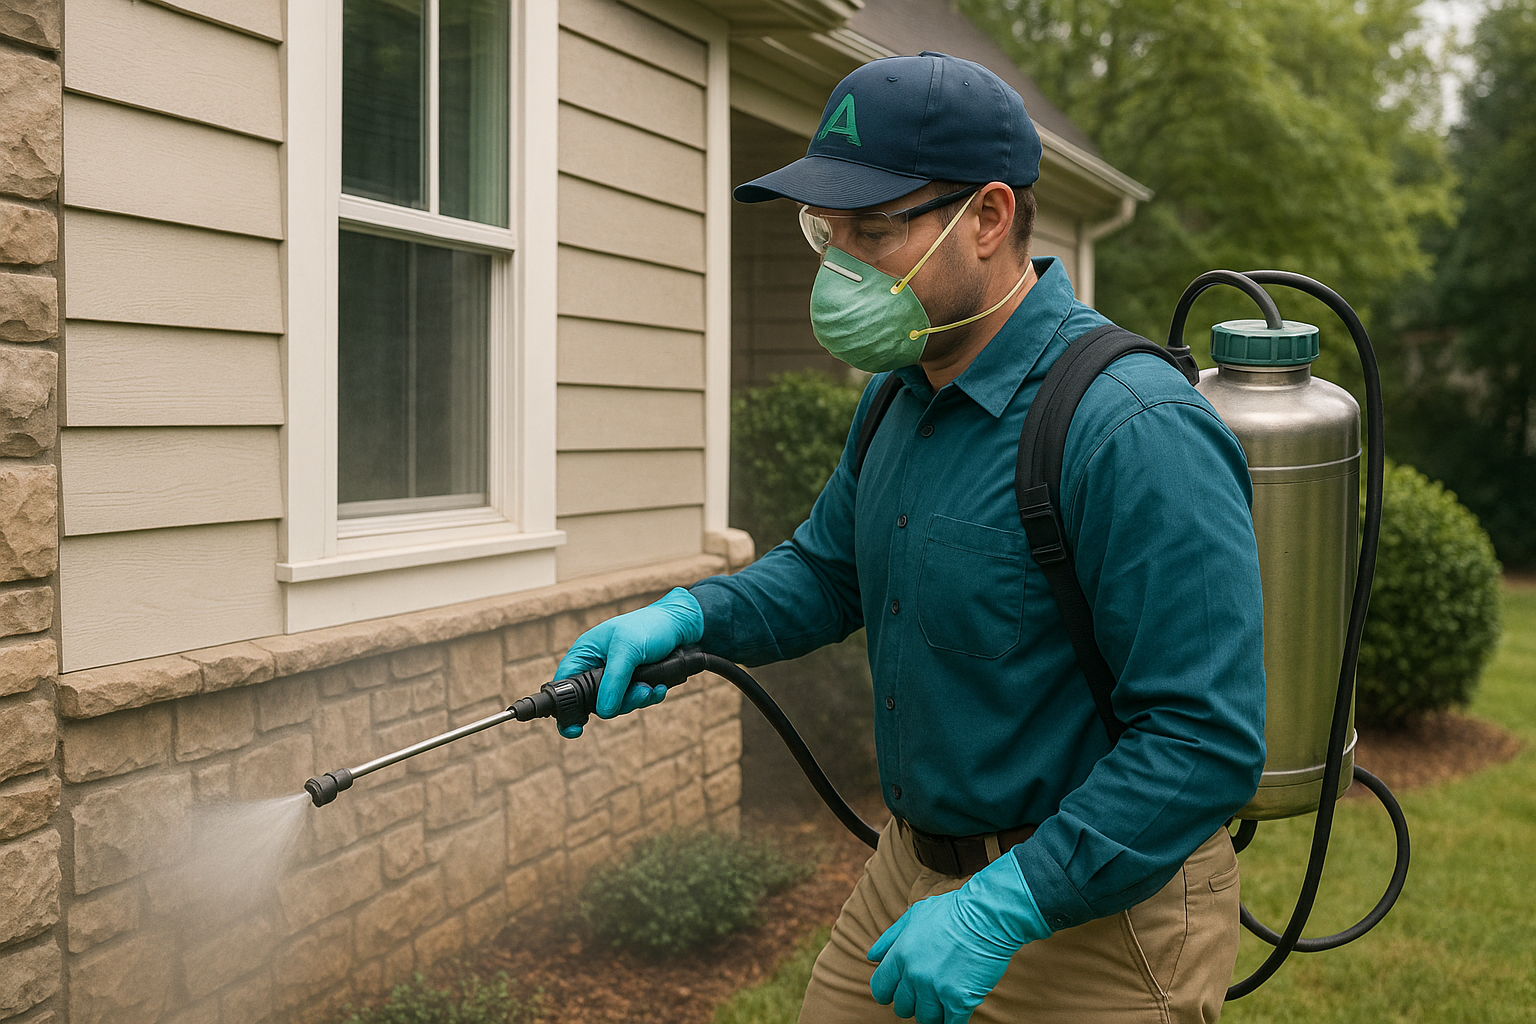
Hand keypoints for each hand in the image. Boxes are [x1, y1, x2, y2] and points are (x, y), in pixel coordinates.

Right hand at [552, 587, 703, 737]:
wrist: (682, 624)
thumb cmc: (650, 626)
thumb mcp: (628, 650)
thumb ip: (613, 681)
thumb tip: (603, 711)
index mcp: (585, 654)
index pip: (565, 685)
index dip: (565, 707)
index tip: (574, 729)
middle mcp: (596, 666)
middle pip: (594, 702)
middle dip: (618, 702)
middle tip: (638, 694)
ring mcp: (615, 676)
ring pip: (616, 704)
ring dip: (636, 700)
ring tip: (652, 687)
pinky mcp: (633, 682)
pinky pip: (634, 701)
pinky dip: (648, 697)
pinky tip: (659, 687)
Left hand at [867, 853, 1050, 1023]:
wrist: (986, 916)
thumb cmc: (952, 912)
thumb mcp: (914, 915)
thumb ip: (890, 938)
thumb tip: (872, 957)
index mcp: (900, 955)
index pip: (880, 989)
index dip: (889, 992)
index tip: (900, 991)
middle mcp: (914, 975)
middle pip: (902, 1008)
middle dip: (914, 1002)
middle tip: (928, 991)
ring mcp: (935, 990)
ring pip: (925, 1019)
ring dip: (934, 1012)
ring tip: (944, 999)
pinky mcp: (959, 1001)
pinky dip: (952, 1021)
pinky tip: (958, 1009)